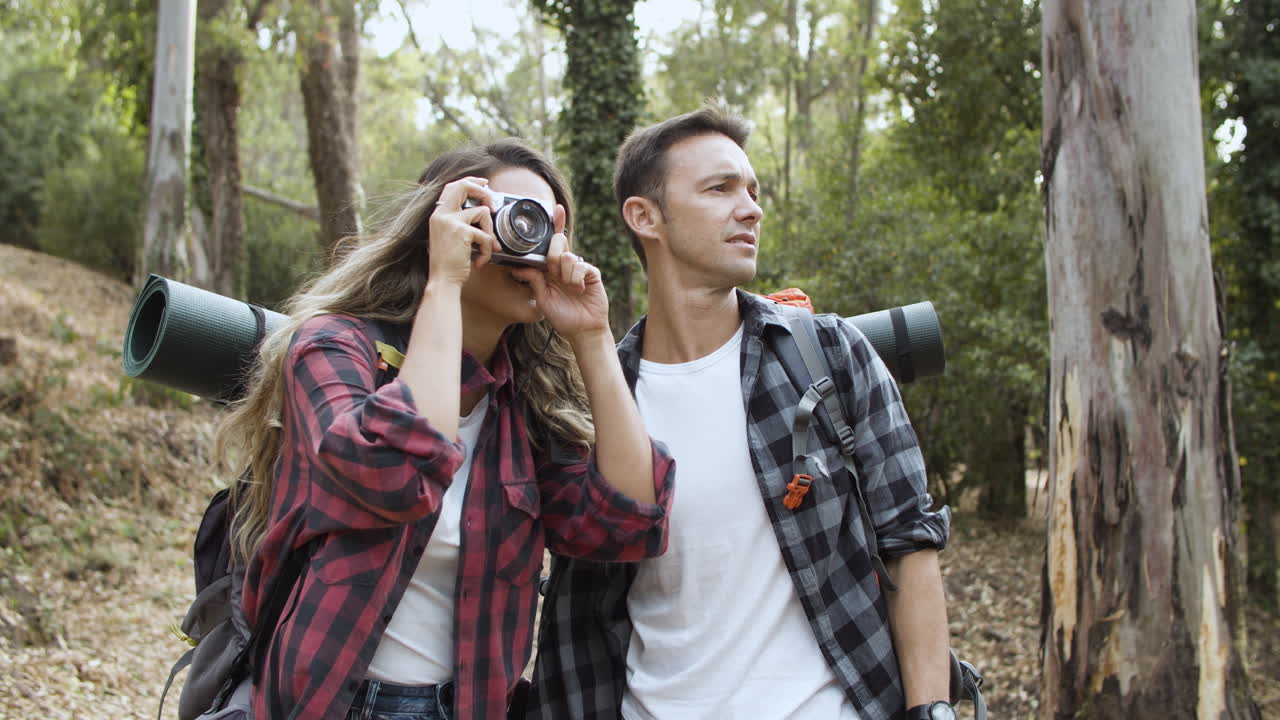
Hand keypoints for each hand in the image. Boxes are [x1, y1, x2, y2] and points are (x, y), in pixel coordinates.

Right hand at [426, 177, 502, 288]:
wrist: (443, 281)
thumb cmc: (448, 264)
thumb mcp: (449, 237)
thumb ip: (460, 222)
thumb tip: (483, 212)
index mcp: (438, 215)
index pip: (452, 186)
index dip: (470, 182)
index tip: (484, 184)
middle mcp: (441, 215)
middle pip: (464, 186)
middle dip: (483, 192)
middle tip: (493, 206)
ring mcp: (450, 222)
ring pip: (483, 212)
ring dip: (490, 232)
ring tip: (487, 248)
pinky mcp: (462, 232)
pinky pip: (486, 234)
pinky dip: (488, 249)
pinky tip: (481, 260)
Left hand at [511, 206, 609, 342]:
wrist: (582, 330)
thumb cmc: (561, 316)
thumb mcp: (541, 299)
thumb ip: (533, 280)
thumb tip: (518, 266)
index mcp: (550, 269)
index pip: (549, 244)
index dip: (553, 224)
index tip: (554, 209)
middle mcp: (563, 265)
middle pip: (557, 243)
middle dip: (553, 256)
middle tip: (554, 274)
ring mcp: (578, 268)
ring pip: (567, 255)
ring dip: (565, 274)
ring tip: (570, 288)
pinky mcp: (591, 272)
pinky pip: (580, 265)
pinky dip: (576, 278)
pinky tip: (579, 289)